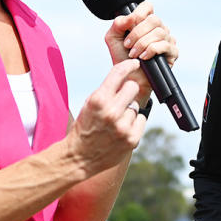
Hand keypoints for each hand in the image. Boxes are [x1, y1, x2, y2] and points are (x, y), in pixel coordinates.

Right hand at [68, 59, 145, 175]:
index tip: (135, 63)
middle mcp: (111, 112)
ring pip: (136, 106)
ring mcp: (123, 127)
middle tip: (120, 99)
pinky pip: (141, 119)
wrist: (79, 157)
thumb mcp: (90, 104)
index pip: (119, 73)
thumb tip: (128, 76)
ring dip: (128, 111)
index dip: (129, 65)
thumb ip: (107, 90)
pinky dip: (134, 123)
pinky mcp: (132, 139)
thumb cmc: (85, 127)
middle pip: (133, 87)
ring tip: (115, 122)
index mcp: (98, 100)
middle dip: (128, 90)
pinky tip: (121, 130)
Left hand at [104, 1, 177, 100]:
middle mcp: (159, 28)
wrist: (129, 77)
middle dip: (137, 32)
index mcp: (146, 22)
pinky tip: (143, 57)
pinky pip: (164, 45)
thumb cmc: (122, 57)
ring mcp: (168, 40)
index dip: (139, 13)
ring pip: (159, 32)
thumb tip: (131, 17)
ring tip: (133, 54)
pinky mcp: (173, 52)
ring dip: (142, 43)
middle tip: (128, 45)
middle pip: (154, 19)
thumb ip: (118, 24)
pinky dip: (151, 50)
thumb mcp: (113, 38)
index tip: (129, 25)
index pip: (148, 7)